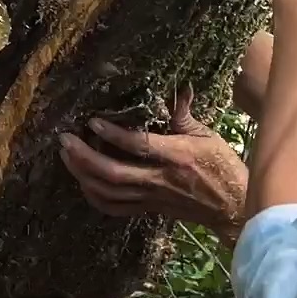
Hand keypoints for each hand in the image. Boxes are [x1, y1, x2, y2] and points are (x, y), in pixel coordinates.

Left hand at [58, 88, 247, 235]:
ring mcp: (151, 198)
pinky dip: (94, 196)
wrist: (232, 207)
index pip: (139, 146)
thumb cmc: (221, 166)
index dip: (113, 134)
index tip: (92, 121)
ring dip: (82, 174)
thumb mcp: (207, 135)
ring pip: (108, 192)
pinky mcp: (148, 210)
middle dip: (84, 157)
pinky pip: (114, 208)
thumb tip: (178, 87)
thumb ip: (184, 113)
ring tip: (66, 156)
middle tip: (64, 140)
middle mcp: (160, 179)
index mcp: (176, 156)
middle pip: (114, 174)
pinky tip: (82, 181)